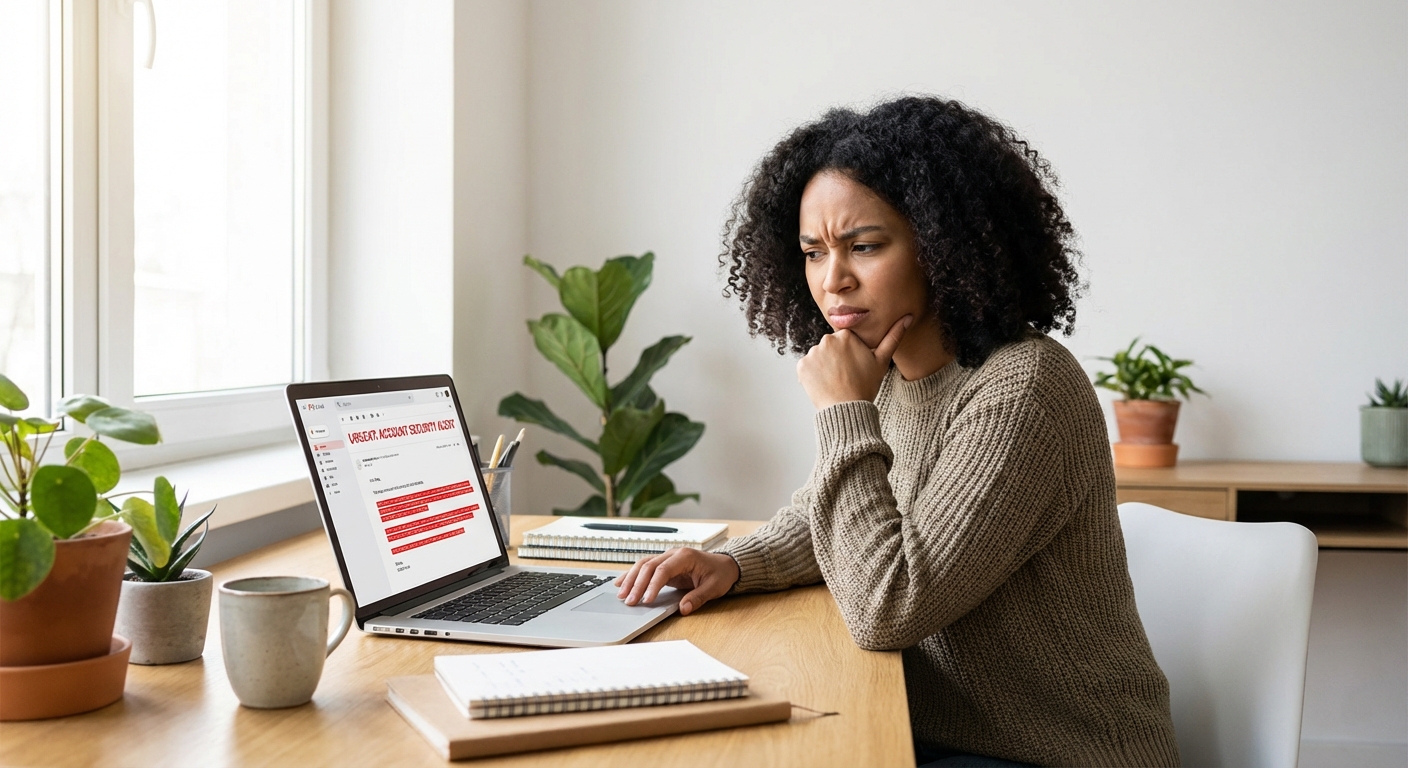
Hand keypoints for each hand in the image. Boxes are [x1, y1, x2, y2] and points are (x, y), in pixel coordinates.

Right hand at [613, 548, 740, 614]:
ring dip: (630, 579)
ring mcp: (668, 557)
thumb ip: (698, 598)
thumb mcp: (714, 587)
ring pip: (643, 565)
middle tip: (629, 601)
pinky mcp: (664, 564)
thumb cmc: (720, 574)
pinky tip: (621, 583)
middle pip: (649, 566)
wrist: (726, 564)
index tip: (646, 600)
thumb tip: (683, 609)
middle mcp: (673, 554)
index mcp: (685, 556)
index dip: (652, 585)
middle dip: (636, 584)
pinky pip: (645, 567)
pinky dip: (632, 575)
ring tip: (621, 594)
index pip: (663, 570)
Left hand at [796, 315, 911, 408]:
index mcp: (846, 335)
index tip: (853, 368)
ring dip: (824, 367)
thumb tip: (909, 317)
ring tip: (835, 381)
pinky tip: (823, 385)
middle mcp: (827, 340)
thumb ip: (894, 336)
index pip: (844, 341)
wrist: (847, 409)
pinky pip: (807, 368)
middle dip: (835, 359)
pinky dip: (812, 376)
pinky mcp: (802, 366)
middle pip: (830, 347)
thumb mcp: (882, 361)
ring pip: (819, 357)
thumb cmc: (866, 385)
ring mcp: (813, 353)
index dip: (849, 355)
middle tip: (845, 376)